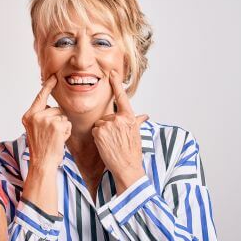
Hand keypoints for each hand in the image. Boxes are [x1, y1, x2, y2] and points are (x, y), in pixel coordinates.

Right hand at [21, 76, 71, 170]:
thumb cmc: (41, 148)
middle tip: (51, 135)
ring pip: (63, 116)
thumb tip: (52, 106)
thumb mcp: (35, 129)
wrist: (42, 163)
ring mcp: (45, 120)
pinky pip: (67, 123)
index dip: (48, 86)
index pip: (40, 97)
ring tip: (54, 138)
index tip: (54, 76)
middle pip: (56, 108)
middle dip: (58, 120)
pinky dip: (66, 132)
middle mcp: (35, 116)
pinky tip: (59, 140)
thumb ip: (40, 116)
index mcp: (28, 116)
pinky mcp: (56, 125)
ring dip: (63, 126)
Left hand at [92, 70, 148, 191]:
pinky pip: (95, 131)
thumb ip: (137, 121)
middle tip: (116, 140)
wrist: (127, 167)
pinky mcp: (100, 132)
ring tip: (112, 143)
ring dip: (102, 133)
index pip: (122, 97)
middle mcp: (120, 119)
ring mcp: (109, 125)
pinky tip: (106, 145)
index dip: (116, 84)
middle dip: (108, 126)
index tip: (112, 73)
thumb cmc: (133, 152)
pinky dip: (98, 138)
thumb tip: (145, 116)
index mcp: (130, 117)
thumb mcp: (137, 134)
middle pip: (107, 116)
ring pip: (100, 124)